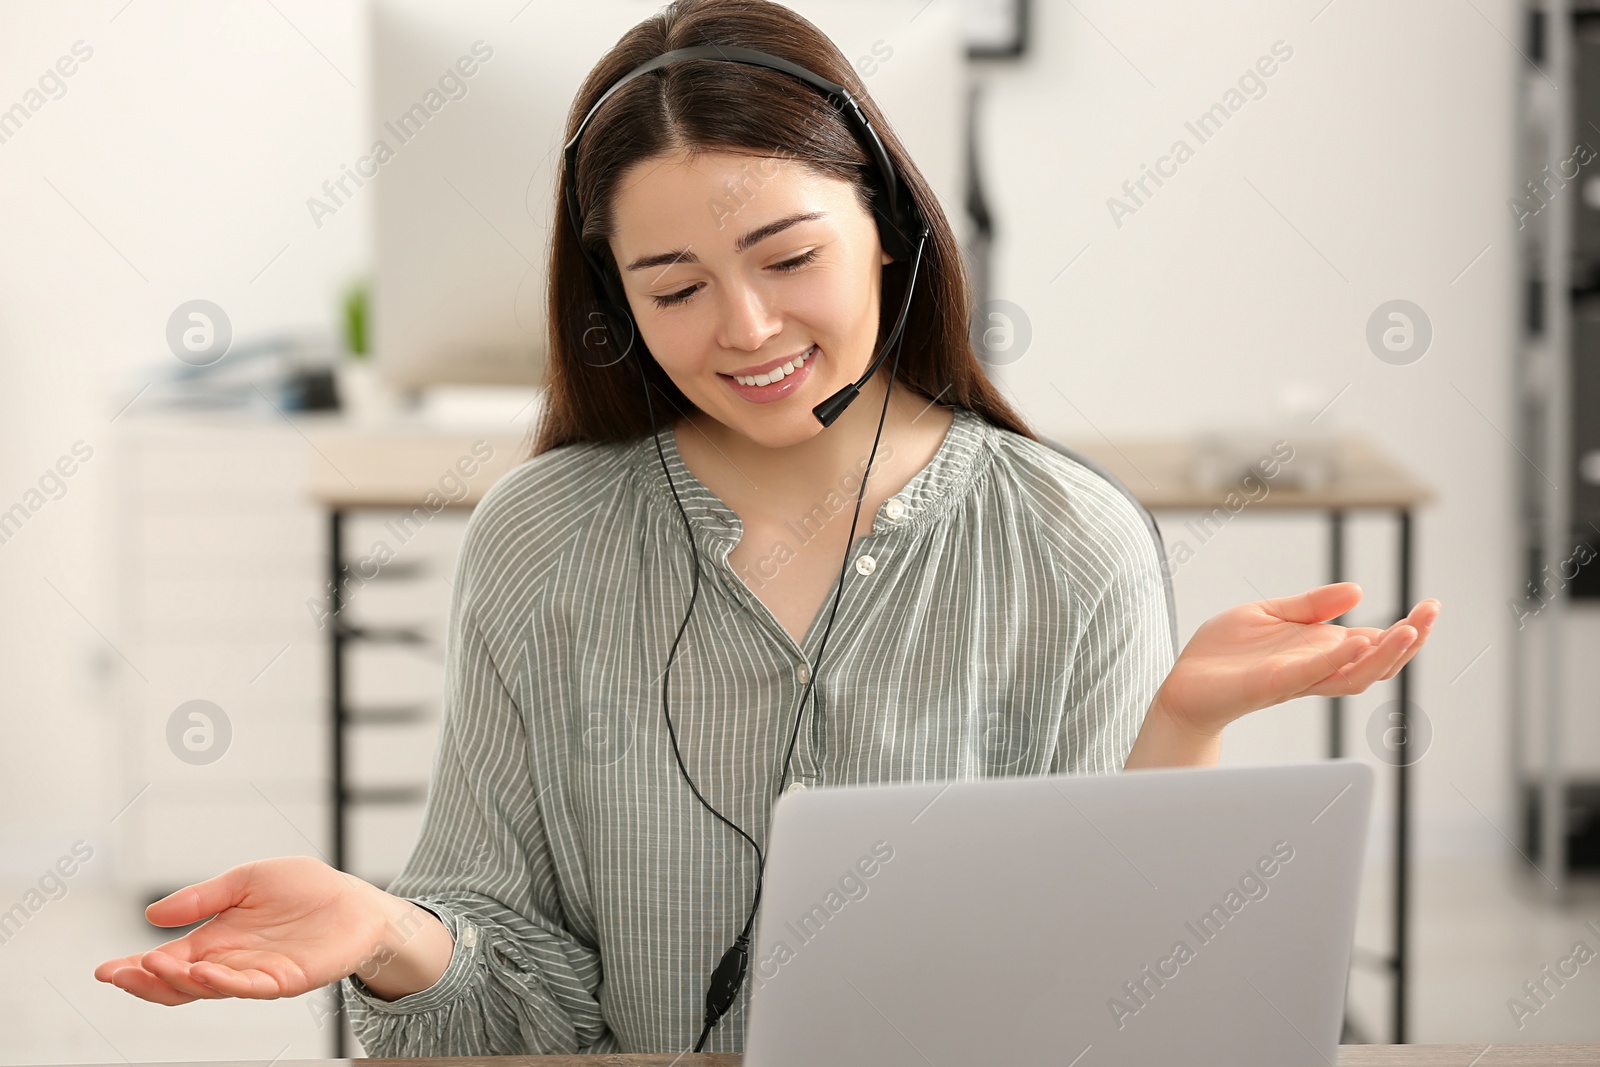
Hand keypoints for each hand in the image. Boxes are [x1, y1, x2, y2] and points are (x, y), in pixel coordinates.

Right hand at [94, 857, 392, 1003]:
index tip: (104, 970)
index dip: (134, 967)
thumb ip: (203, 897)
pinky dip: (224, 983)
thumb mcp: (246, 880)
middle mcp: (230, 962)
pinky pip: (250, 987)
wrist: (355, 901)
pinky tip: (203, 973)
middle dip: (144, 981)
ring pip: (207, 989)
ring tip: (154, 967)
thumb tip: (152, 913)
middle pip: (178, 983)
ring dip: (178, 981)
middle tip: (118, 974)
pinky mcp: (284, 979)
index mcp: (215, 939)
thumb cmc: (304, 890)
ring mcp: (255, 974)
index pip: (167, 961)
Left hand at [1153, 582, 1440, 740]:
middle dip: (1410, 640)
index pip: (1375, 643)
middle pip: (1378, 662)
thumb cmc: (1225, 653)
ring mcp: (1298, 679)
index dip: (1407, 627)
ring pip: (1355, 675)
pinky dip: (1335, 660)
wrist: (1184, 682)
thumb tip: (1358, 591)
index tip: (1431, 605)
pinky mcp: (1272, 685)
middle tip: (1431, 613)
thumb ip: (1311, 605)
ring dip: (1385, 654)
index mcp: (1320, 650)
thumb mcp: (1269, 614)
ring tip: (1409, 630)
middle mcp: (1317, 668)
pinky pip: (1311, 675)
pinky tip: (1354, 642)